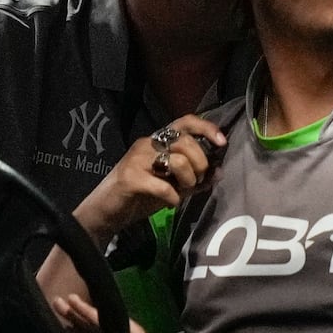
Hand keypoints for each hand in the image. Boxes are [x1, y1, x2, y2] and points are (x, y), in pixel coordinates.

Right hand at [78, 113, 223, 242]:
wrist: (110, 211)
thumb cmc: (142, 195)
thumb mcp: (174, 186)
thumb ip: (195, 178)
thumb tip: (219, 172)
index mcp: (159, 142)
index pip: (186, 122)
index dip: (207, 128)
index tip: (222, 143)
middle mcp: (148, 144)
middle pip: (186, 142)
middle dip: (200, 164)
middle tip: (196, 181)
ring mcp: (137, 158)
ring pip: (179, 161)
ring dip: (188, 181)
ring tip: (181, 192)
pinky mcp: (130, 177)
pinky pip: (164, 186)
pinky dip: (173, 198)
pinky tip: (170, 202)